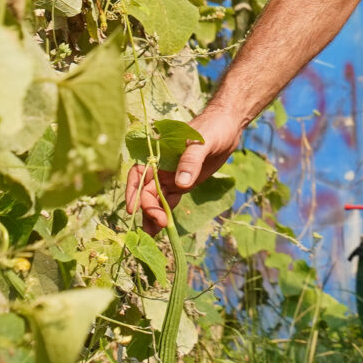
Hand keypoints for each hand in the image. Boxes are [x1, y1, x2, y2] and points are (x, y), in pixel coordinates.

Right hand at [125, 104, 242, 232]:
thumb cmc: (213, 128)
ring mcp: (172, 176)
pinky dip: (165, 213)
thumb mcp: (202, 141)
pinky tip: (162, 228)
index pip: (139, 173)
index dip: (134, 190)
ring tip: (151, 235)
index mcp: (160, 153)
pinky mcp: (184, 183)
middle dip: (149, 208)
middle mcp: (162, 166)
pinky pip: (170, 200)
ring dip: (153, 215)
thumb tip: (181, 184)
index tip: (134, 208)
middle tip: (158, 223)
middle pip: (147, 190)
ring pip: (157, 199)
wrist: (228, 126)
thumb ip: (191, 160)